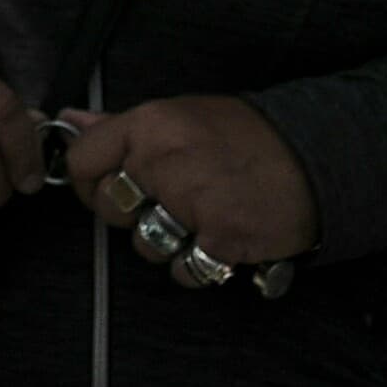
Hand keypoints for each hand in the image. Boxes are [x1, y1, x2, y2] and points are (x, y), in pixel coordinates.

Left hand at [61, 95, 317, 266]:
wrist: (316, 157)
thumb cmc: (246, 137)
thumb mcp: (181, 116)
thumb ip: (121, 127)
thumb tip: (70, 122)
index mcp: (149, 125)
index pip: (82, 161)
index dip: (89, 183)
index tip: (109, 188)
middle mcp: (163, 161)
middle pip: (110, 208)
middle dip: (132, 214)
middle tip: (169, 203)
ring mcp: (191, 202)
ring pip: (145, 244)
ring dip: (169, 242)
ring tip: (202, 219)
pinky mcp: (220, 239)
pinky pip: (184, 269)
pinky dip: (200, 266)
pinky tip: (219, 241)